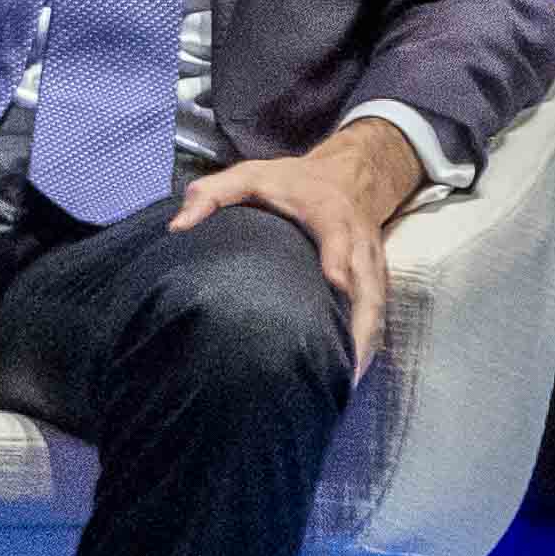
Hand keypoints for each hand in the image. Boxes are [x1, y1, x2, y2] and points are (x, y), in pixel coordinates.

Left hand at [173, 119, 427, 371]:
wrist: (348, 175)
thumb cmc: (289, 181)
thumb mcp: (249, 175)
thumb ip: (212, 194)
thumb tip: (178, 227)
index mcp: (329, 213)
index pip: (338, 236)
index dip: (339, 258)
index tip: (335, 283)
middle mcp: (358, 241)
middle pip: (368, 282)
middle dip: (361, 320)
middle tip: (346, 361)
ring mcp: (371, 262)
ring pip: (376, 304)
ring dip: (366, 341)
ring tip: (347, 380)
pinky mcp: (375, 278)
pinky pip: (376, 311)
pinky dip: (368, 340)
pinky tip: (352, 371)